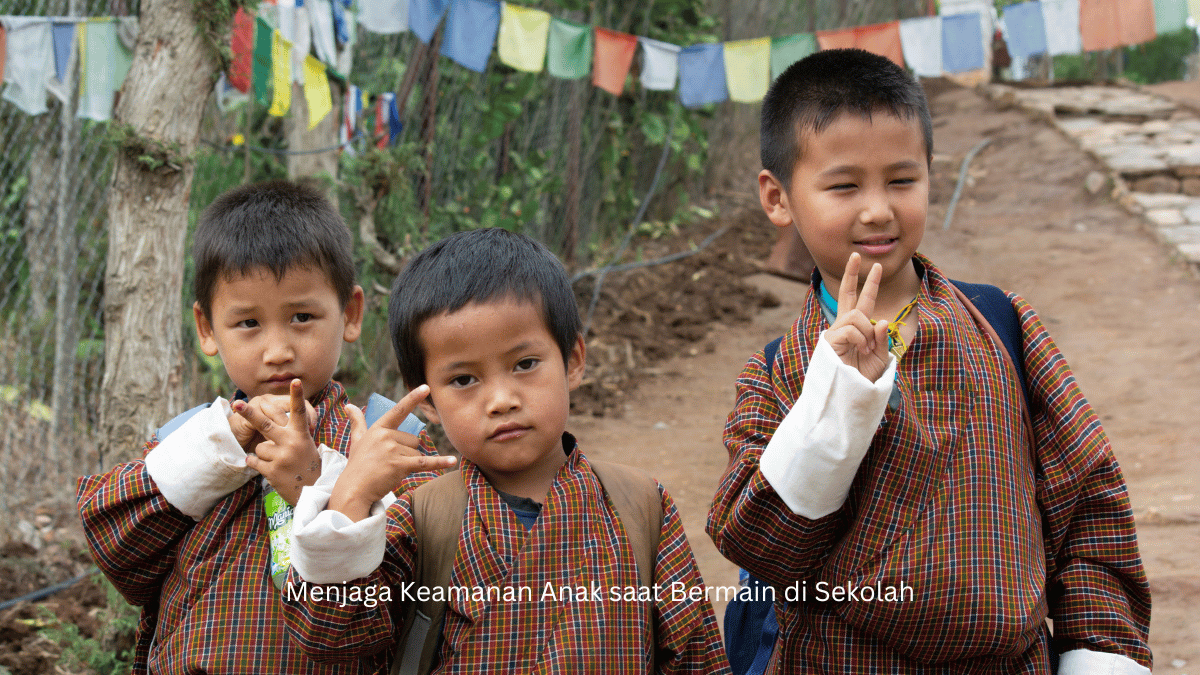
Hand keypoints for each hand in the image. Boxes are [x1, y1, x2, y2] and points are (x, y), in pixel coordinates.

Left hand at [233, 379, 320, 505]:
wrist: (313, 491)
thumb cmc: (307, 463)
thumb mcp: (305, 444)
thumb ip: (290, 430)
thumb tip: (271, 416)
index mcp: (301, 434)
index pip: (299, 411)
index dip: (297, 395)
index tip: (295, 380)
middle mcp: (291, 443)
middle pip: (265, 423)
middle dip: (249, 413)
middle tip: (236, 403)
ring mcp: (282, 457)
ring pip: (259, 447)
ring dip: (264, 453)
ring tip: (278, 461)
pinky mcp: (273, 471)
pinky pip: (254, 461)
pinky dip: (256, 463)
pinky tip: (268, 468)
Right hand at [329, 385, 456, 521]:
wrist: (353, 490)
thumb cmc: (357, 465)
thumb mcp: (356, 440)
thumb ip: (357, 422)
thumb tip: (348, 405)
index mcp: (378, 428)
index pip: (399, 410)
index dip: (413, 398)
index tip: (426, 387)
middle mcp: (386, 436)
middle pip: (413, 440)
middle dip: (406, 453)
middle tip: (388, 463)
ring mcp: (393, 450)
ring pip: (417, 453)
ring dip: (409, 463)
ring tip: (391, 470)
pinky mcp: (400, 465)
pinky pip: (425, 462)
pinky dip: (440, 463)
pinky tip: (453, 461)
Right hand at [823, 252, 892, 382]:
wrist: (850, 394)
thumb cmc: (864, 378)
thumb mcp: (881, 357)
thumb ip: (882, 338)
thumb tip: (881, 320)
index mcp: (858, 327)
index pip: (864, 300)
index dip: (870, 283)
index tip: (876, 266)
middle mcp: (845, 325)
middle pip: (847, 294)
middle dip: (852, 274)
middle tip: (856, 255)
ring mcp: (836, 331)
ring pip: (857, 316)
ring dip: (866, 332)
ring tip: (867, 349)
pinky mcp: (830, 340)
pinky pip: (851, 329)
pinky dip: (860, 340)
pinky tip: (860, 351)